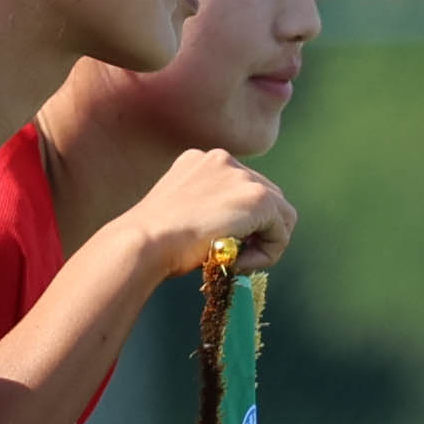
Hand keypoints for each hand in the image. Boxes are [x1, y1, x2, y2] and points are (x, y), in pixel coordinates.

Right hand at [128, 150, 296, 281]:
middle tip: (237, 257)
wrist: (144, 241)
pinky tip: (239, 263)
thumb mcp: (180, 214)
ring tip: (237, 262)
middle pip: (266, 195)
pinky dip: (268, 252)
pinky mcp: (258, 198)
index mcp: (200, 161)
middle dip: (257, 229)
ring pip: (278, 213)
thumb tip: (234, 233)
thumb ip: (207, 211)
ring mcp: (242, 176)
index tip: (224, 245)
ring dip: (264, 242)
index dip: (240, 221)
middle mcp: (223, 160)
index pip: (239, 187)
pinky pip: (280, 230)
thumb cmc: (152, 240)